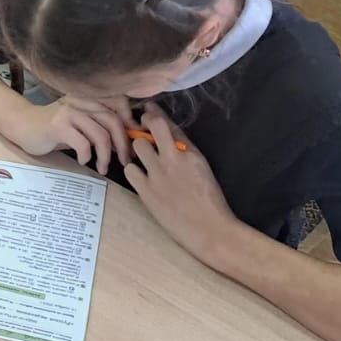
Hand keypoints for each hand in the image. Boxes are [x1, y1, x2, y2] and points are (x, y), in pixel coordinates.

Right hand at [11, 94, 133, 176]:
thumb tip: (128, 140)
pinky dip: (87, 156)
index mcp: (88, 97)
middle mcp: (80, 100)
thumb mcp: (81, 123)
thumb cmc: (55, 128)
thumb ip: (101, 126)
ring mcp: (68, 111)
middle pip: (113, 120)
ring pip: (100, 134)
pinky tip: (84, 161)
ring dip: (106, 155)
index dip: (130, 121)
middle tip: (125, 161)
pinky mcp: (58, 125)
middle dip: (123, 144)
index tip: (133, 141)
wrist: (23, 125)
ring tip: (103, 167)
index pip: (119, 103)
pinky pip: (83, 143)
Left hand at [122, 104, 242, 262]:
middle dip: (144, 125)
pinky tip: (141, 178)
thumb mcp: (203, 169)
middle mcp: (174, 158)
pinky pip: (130, 170)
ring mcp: (159, 174)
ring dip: (139, 150)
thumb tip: (170, 136)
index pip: (169, 124)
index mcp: (191, 153)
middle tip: (139, 130)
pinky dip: (134, 172)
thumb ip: (186, 151)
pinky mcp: (147, 191)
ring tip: (144, 161)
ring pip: (138, 146)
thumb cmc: (210, 202)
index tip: (147, 109)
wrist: (211, 231)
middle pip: (152, 125)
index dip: (155, 113)